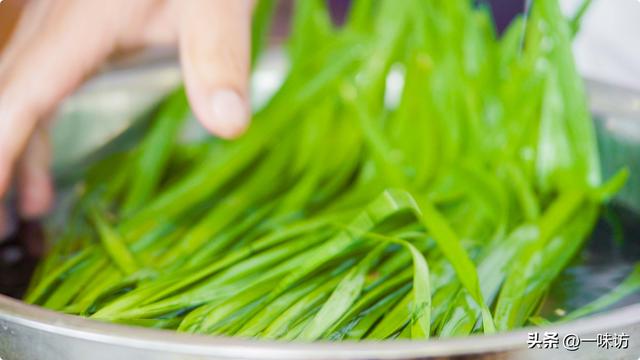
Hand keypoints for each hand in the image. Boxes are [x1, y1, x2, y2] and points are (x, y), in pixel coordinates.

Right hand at [0, 0, 254, 236]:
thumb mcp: (218, 2)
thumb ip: (218, 56)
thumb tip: (227, 126)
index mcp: (82, 19)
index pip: (20, 94)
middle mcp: (61, 19)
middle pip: (8, 92)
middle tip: (5, 219)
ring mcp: (67, 19)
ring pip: (22, 86)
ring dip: (18, 145)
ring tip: (31, 205)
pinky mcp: (83, 23)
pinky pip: (46, 76)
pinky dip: (39, 121)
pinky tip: (52, 153)